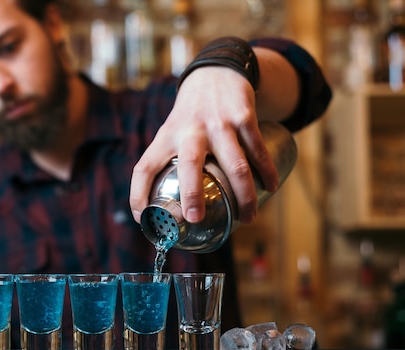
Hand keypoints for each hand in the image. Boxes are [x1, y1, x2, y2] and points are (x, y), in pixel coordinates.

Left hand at [129, 66, 278, 224]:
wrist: (215, 73)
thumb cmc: (189, 116)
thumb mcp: (170, 132)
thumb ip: (167, 163)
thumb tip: (169, 210)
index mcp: (166, 137)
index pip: (144, 167)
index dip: (138, 194)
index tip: (140, 219)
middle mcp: (190, 131)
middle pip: (190, 164)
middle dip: (192, 192)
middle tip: (195, 218)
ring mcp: (218, 124)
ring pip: (234, 164)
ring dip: (243, 194)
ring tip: (247, 218)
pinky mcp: (243, 118)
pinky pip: (257, 150)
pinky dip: (266, 172)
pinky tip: (270, 187)